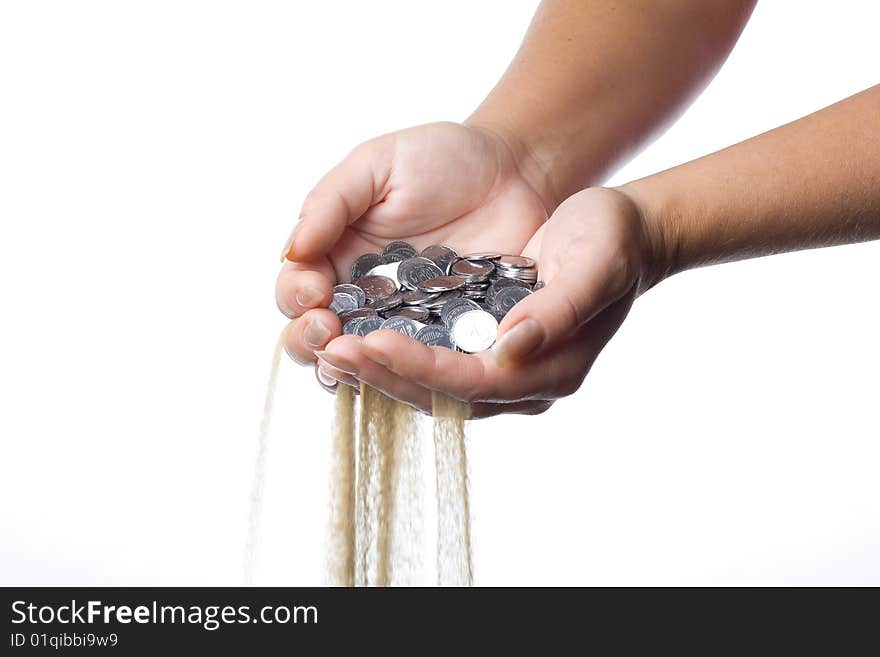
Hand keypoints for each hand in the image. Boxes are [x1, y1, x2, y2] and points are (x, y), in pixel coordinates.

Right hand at [275, 121, 549, 387]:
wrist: (514, 173)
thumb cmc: (441, 158)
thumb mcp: (377, 165)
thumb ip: (331, 202)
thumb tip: (291, 251)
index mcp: (335, 257)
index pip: (296, 291)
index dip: (295, 298)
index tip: (314, 291)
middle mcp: (361, 298)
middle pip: (316, 339)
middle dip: (310, 340)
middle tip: (328, 327)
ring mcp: (403, 324)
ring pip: (360, 364)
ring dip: (348, 367)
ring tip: (354, 354)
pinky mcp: (445, 338)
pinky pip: (418, 371)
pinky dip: (404, 377)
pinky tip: (402, 372)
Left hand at [322, 187, 661, 416]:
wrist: (614, 229)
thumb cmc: (610, 238)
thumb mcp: (597, 263)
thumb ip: (559, 308)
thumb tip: (509, 349)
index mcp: (551, 368)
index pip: (475, 384)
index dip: (422, 368)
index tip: (373, 343)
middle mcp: (519, 380)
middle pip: (441, 396)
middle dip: (384, 375)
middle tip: (331, 350)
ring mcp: (495, 367)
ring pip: (425, 386)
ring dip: (376, 369)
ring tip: (326, 346)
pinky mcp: (476, 346)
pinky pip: (425, 361)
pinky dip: (387, 352)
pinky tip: (350, 333)